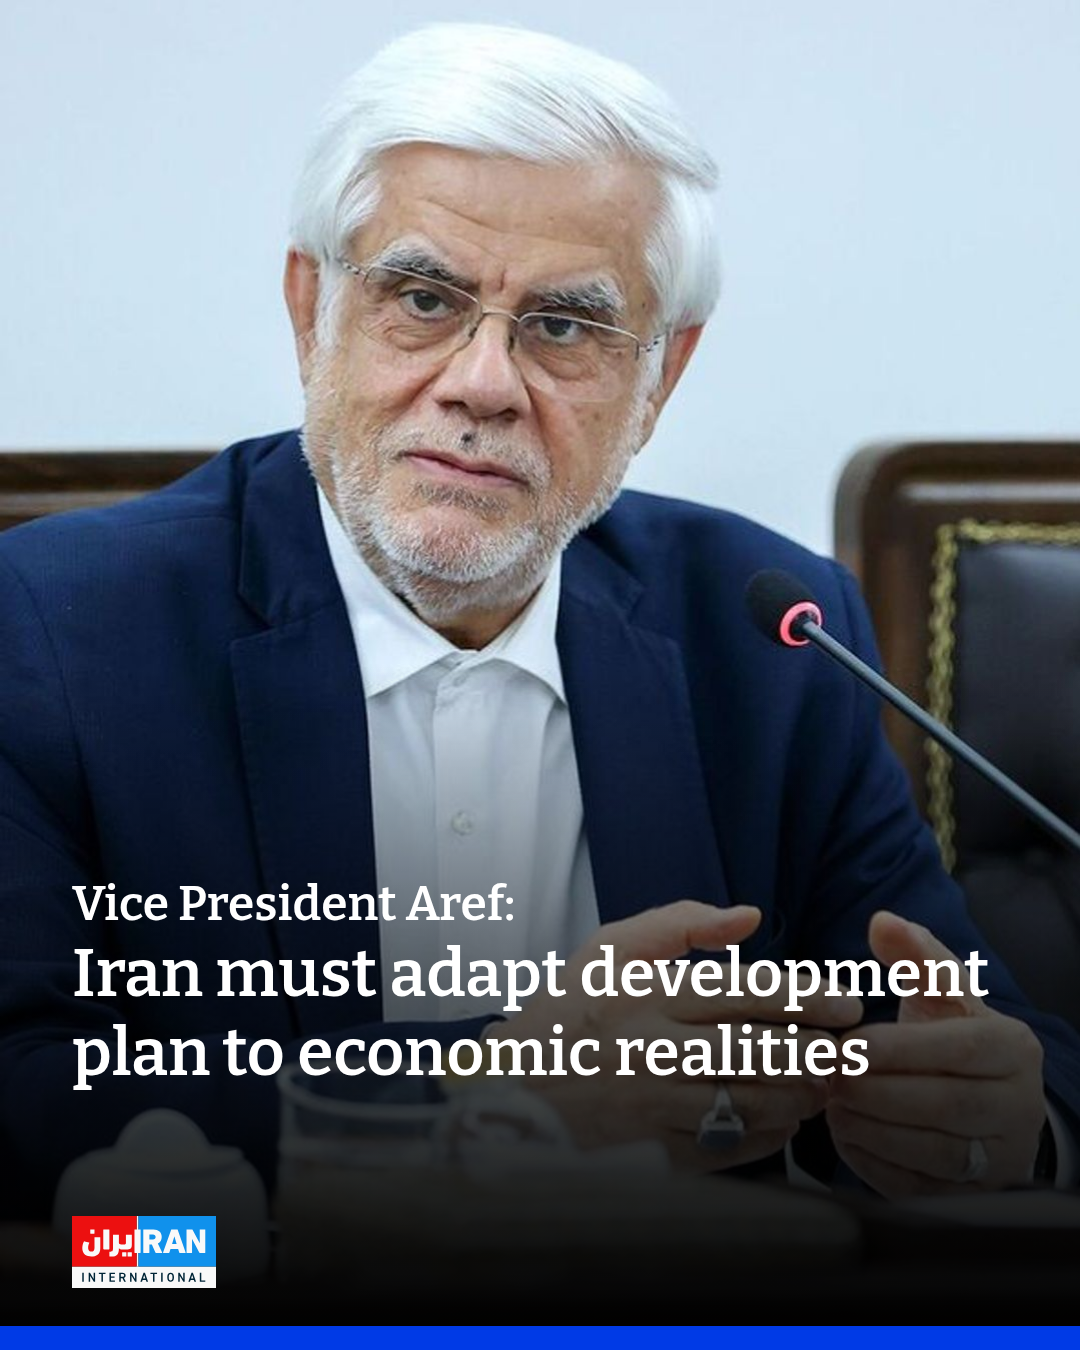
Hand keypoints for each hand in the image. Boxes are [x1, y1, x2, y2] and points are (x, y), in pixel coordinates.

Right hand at [488, 900, 861, 1170]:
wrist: (514, 1087)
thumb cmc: (571, 1010)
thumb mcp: (612, 948)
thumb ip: (681, 924)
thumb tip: (748, 918)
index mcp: (649, 993)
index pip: (745, 992)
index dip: (806, 998)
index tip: (845, 1005)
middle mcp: (654, 1047)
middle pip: (760, 1050)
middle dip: (817, 1051)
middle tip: (849, 1051)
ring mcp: (655, 1103)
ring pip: (752, 1101)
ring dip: (801, 1095)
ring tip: (824, 1085)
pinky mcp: (654, 1148)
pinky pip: (728, 1145)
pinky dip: (767, 1135)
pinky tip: (784, 1121)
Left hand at [826, 911, 1045, 1195]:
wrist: (986, 1099)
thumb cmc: (952, 1036)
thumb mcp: (941, 991)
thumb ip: (912, 955)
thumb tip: (882, 922)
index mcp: (1013, 1050)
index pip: (961, 1049)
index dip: (900, 1049)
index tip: (848, 1044)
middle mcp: (1017, 1107)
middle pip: (947, 1105)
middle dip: (878, 1090)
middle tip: (829, 1075)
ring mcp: (999, 1158)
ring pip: (934, 1151)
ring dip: (873, 1127)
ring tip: (832, 1102)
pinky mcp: (970, 1196)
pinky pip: (921, 1187)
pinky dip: (876, 1162)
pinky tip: (846, 1134)